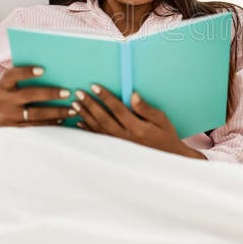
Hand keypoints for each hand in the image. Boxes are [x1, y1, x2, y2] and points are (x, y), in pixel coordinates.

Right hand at [0, 66, 73, 127]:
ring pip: (34, 114)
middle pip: (27, 95)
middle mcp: (3, 100)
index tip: (43, 69)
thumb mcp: (13, 85)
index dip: (26, 72)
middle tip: (67, 93)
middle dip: (49, 94)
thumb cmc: (13, 94)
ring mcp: (8, 116)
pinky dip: (50, 122)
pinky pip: (36, 125)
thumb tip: (54, 68)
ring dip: (55, 112)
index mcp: (3, 85)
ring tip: (72, 110)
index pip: (13, 75)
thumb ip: (27, 78)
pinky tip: (63, 119)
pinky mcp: (16, 128)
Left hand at [72, 84, 204, 159]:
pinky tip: (79, 122)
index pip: (117, 109)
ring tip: (75, 104)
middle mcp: (125, 137)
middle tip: (79, 92)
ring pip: (98, 128)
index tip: (95, 86)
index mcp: (137, 128)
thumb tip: (133, 95)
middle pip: (103, 118)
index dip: (105, 97)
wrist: (167, 157)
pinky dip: (87, 130)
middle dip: (90, 104)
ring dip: (85, 115)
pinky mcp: (116, 148)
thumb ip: (146, 108)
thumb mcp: (161, 120)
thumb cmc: (165, 135)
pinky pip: (98, 138)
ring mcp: (118, 144)